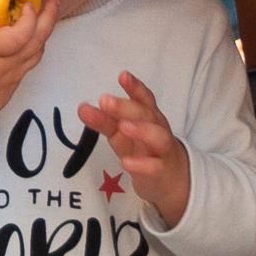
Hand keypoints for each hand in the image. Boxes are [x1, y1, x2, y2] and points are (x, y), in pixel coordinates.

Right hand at [0, 0, 60, 165]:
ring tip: (46, 14)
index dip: (30, 18)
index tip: (28, 3)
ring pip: (38, 54)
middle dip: (49, 19)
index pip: (20, 35)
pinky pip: (30, 63)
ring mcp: (11, 78)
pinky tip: (31, 36)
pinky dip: (35, 46)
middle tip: (53, 1)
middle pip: (38, 42)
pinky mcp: (13, 86)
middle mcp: (4, 67)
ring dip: (45, 33)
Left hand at [78, 71, 190, 226]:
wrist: (172, 180)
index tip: (122, 75)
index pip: (144, 98)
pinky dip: (141, 164)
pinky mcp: (161, 172)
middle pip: (146, 114)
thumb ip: (104, 121)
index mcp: (149, 116)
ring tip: (122, 126)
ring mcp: (162, 150)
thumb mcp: (122, 135)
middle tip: (105, 100)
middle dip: (126, 107)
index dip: (134, 87)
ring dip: (140, 130)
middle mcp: (158, 129)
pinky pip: (154, 167)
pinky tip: (125, 162)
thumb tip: (82, 108)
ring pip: (157, 137)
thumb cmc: (145, 150)